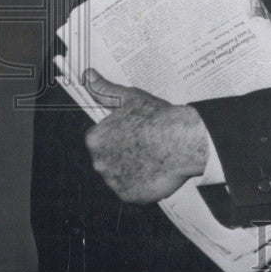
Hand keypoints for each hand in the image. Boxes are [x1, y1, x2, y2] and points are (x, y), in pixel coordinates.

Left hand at [83, 69, 208, 203]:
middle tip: (146, 143)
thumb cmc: (157, 119)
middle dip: (123, 152)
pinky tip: (156, 170)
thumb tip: (87, 76)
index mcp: (95, 139)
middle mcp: (99, 163)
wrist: (183, 142)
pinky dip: (142, 183)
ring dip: (132, 168)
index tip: (136, 130)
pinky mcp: (130, 196)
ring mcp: (114, 182)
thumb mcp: (130, 98)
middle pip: (108, 157)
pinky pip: (133, 189)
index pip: (101, 138)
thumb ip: (104, 89)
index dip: (119, 133)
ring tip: (154, 156)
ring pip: (120, 174)